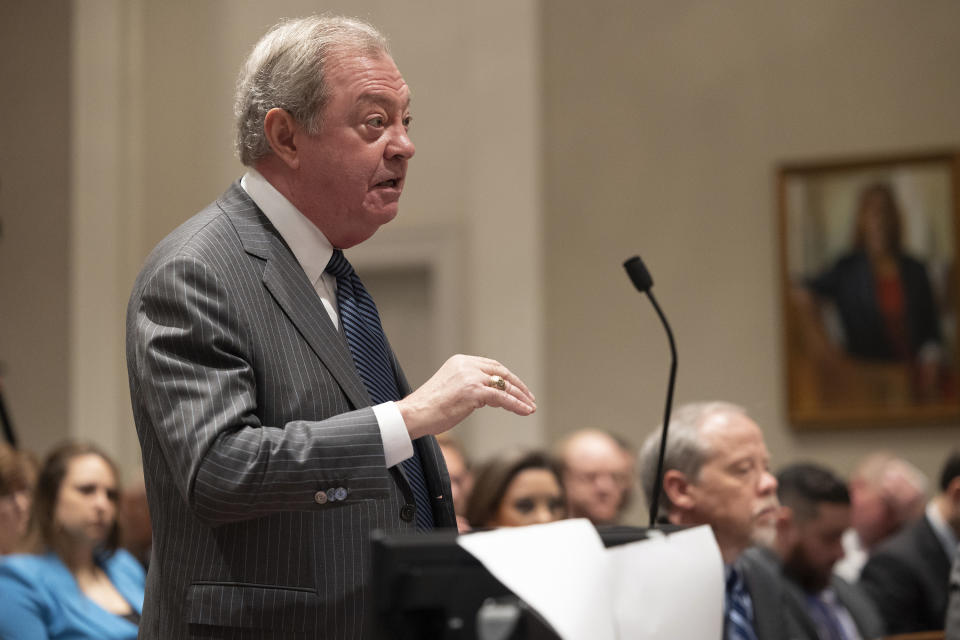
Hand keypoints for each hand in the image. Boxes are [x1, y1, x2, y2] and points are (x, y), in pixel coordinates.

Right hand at [396, 354, 535, 439]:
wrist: (415, 414)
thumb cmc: (429, 408)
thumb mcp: (452, 389)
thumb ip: (470, 387)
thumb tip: (490, 397)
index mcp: (461, 361)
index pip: (491, 366)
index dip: (507, 377)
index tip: (517, 388)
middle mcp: (467, 365)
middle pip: (501, 372)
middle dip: (518, 385)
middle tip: (529, 398)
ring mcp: (471, 377)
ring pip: (504, 385)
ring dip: (520, 397)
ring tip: (530, 407)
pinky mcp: (474, 391)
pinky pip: (502, 397)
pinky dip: (516, 404)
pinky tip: (525, 411)